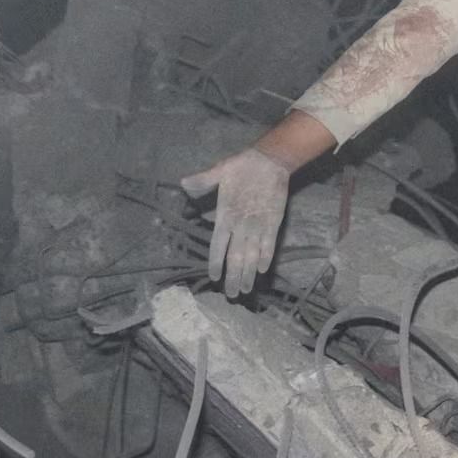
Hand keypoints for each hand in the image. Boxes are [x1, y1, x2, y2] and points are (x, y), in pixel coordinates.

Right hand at [180, 146, 290, 295]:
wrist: (266, 162)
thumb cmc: (241, 167)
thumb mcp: (220, 171)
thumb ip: (204, 180)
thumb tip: (184, 182)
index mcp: (225, 217)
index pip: (218, 245)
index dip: (215, 261)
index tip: (213, 277)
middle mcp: (240, 226)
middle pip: (235, 257)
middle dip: (234, 276)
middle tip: (232, 296)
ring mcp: (257, 226)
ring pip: (251, 254)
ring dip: (249, 272)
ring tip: (246, 290)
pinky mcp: (273, 222)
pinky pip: (269, 243)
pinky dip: (266, 255)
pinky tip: (262, 269)